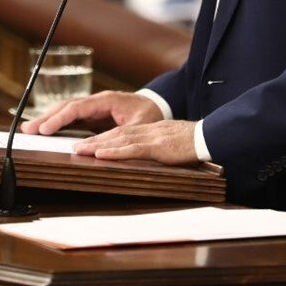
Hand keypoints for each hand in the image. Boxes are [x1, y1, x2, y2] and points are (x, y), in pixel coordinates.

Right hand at [20, 91, 163, 135]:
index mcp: (106, 100)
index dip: (60, 118)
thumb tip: (97, 145)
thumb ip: (118, 134)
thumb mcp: (138, 125)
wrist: (158, 105)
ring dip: (48, 119)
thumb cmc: (150, 114)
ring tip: (30, 129)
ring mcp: (93, 107)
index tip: (45, 129)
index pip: (77, 107)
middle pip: (66, 106)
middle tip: (27, 129)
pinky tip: (45, 130)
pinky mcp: (93, 115)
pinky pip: (72, 117)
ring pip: (66, 110)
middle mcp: (96, 101)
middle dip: (46, 117)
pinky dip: (57, 123)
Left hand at [73, 120, 198, 164]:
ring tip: (81, 151)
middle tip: (76, 148)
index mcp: (149, 130)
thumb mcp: (171, 142)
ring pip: (119, 140)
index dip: (104, 138)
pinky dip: (115, 152)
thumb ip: (158, 146)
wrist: (209, 136)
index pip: (121, 133)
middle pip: (115, 135)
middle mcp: (146, 131)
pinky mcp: (157, 147)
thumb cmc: (193, 142)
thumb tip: (148, 155)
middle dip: (94, 141)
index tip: (88, 144)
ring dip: (98, 145)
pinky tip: (102, 155)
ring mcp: (150, 137)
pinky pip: (132, 149)